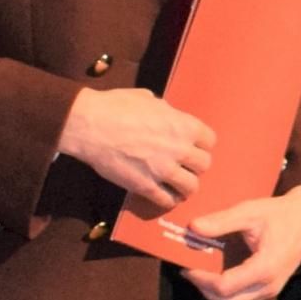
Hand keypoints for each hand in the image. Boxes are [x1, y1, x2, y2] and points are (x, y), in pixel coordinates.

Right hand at [61, 86, 215, 212]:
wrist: (90, 125)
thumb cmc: (116, 106)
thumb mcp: (148, 99)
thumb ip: (165, 111)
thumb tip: (168, 115)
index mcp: (183, 125)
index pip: (210, 141)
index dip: (202, 145)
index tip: (194, 147)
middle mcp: (179, 149)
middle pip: (204, 165)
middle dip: (195, 166)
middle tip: (185, 167)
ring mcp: (164, 170)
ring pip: (191, 187)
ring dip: (186, 186)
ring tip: (178, 186)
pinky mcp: (146, 186)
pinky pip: (167, 200)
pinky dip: (168, 200)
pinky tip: (164, 196)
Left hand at [184, 183, 300, 299]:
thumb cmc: (280, 214)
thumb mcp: (250, 212)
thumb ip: (221, 221)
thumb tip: (192, 227)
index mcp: (265, 269)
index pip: (224, 286)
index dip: (200, 278)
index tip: (187, 265)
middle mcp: (269, 286)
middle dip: (203, 289)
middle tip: (190, 270)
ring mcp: (271, 290)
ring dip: (212, 294)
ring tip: (200, 273)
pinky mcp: (270, 289)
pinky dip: (224, 293)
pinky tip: (215, 274)